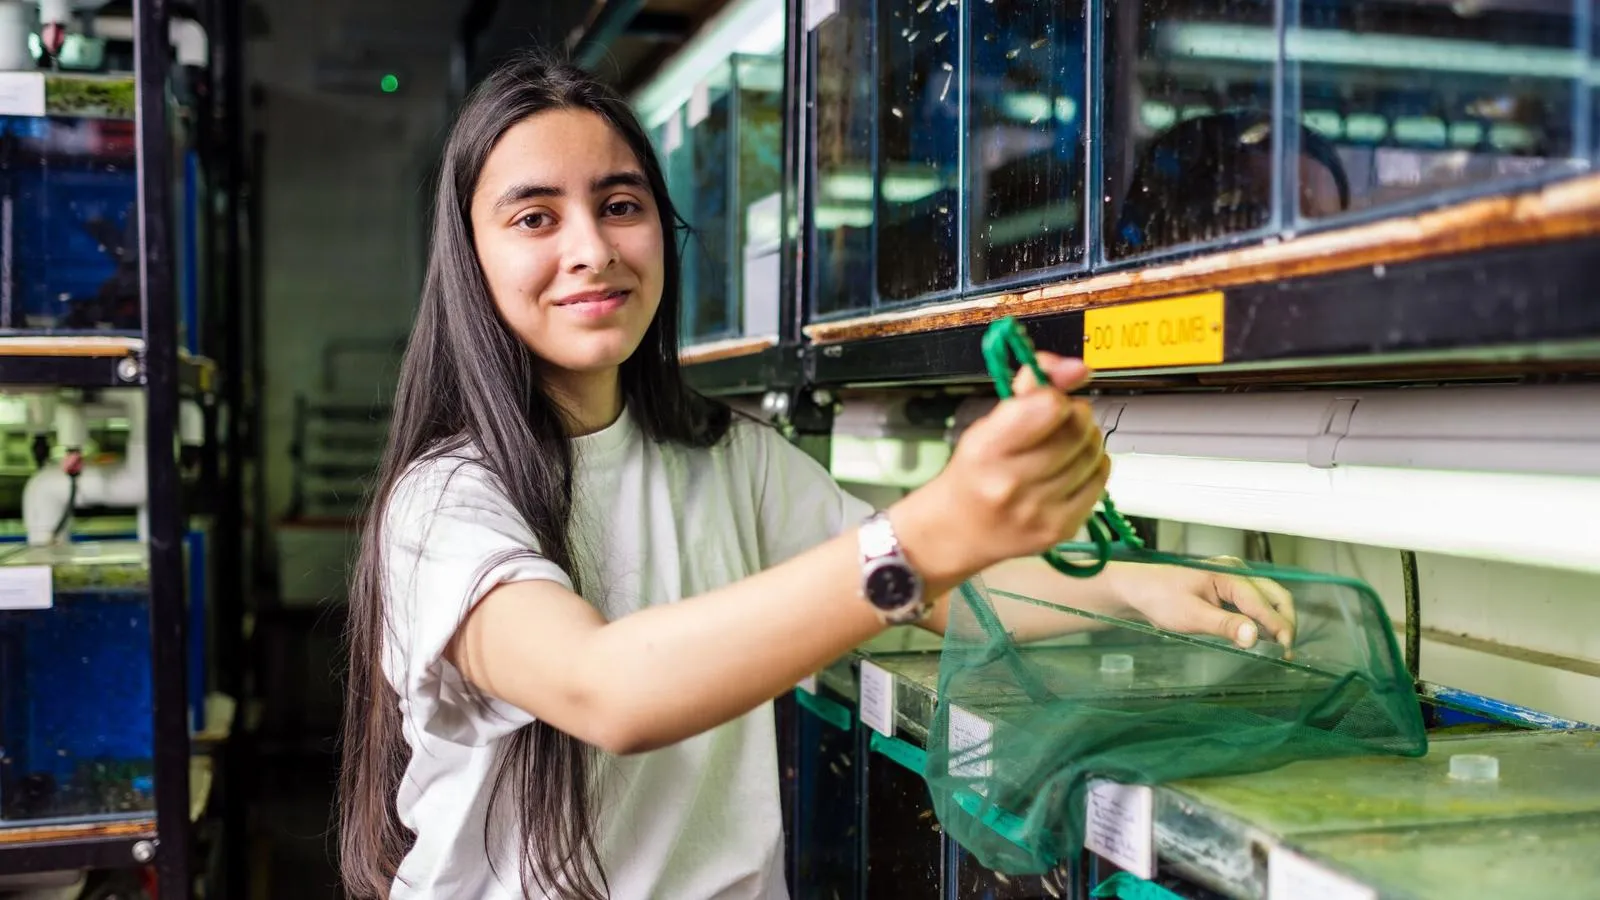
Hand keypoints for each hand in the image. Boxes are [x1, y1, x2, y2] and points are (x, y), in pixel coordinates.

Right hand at [894, 352, 1108, 586]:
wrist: (957, 531)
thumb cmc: (973, 472)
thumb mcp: (986, 425)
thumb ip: (1030, 390)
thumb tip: (1077, 368)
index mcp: (987, 450)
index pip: (1048, 407)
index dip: (1054, 396)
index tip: (1045, 402)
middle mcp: (1011, 483)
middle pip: (1076, 429)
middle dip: (1074, 415)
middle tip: (1058, 421)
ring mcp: (1039, 510)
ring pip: (1093, 453)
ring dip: (1085, 440)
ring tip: (1063, 445)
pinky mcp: (1060, 529)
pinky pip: (1099, 481)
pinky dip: (1092, 466)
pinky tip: (1070, 468)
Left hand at [1108, 558, 1296, 653]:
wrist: (1135, 590)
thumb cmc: (1159, 598)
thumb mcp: (1191, 616)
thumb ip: (1225, 626)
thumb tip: (1254, 636)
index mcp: (1230, 574)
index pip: (1263, 603)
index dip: (1279, 626)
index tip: (1287, 649)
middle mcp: (1237, 572)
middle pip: (1276, 596)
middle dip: (1286, 622)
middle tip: (1287, 651)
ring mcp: (1233, 580)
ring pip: (1268, 600)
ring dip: (1276, 621)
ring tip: (1280, 649)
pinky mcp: (1227, 590)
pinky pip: (1254, 604)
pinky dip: (1263, 619)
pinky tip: (1262, 637)